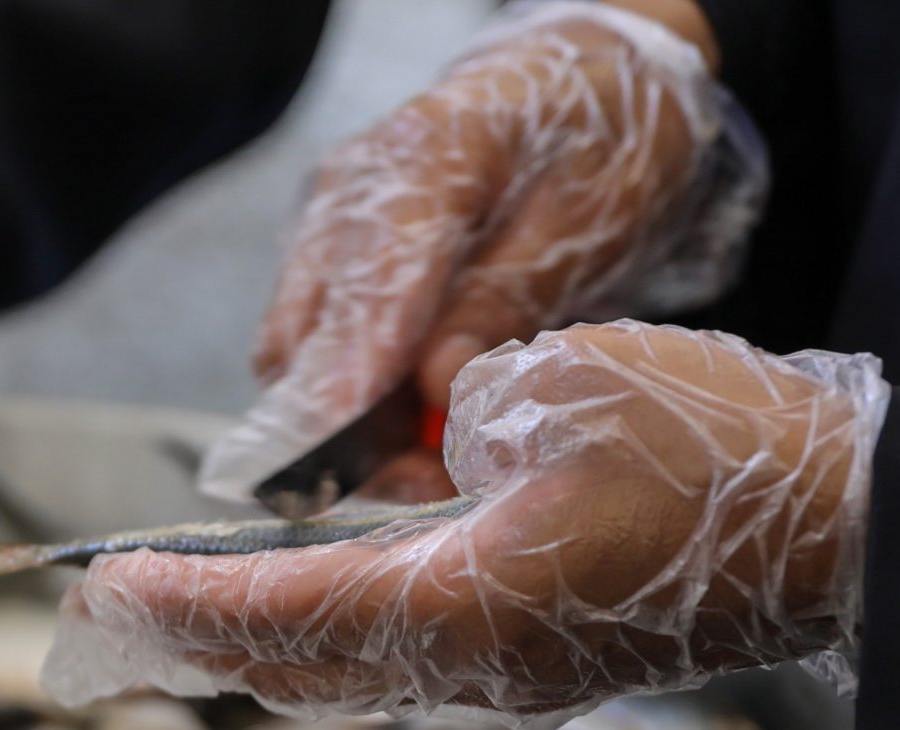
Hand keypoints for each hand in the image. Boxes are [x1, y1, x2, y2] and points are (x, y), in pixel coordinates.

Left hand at [44, 322, 888, 721]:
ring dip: (264, 646)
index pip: (276, 611)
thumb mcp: (563, 388)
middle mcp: (471, 667)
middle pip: (296, 666)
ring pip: (349, 676)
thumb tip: (447, 458)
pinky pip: (410, 667)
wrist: (857, 531)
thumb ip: (464, 420)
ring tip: (192, 616)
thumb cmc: (719, 455)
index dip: (181, 604)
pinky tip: (316, 608)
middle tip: (119, 615)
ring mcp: (515, 679)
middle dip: (198, 642)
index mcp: (455, 604)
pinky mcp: (552, 667)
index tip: (108, 592)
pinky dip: (336, 640)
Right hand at [201, 0, 763, 505]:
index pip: (364, 291)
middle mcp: (349, 194)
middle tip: (438, 481)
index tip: (347, 460)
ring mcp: (330, 224)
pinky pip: (319, 349)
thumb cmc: (602, 140)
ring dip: (355, 426)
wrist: (587, 78)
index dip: (347, 386)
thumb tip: (439, 385)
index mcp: (421, 162)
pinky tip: (425, 423)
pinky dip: (361, 400)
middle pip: (303, 342)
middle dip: (352, 432)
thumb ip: (505, 298)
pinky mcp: (333, 255)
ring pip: (297, 359)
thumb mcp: (585, 219)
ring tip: (442, 459)